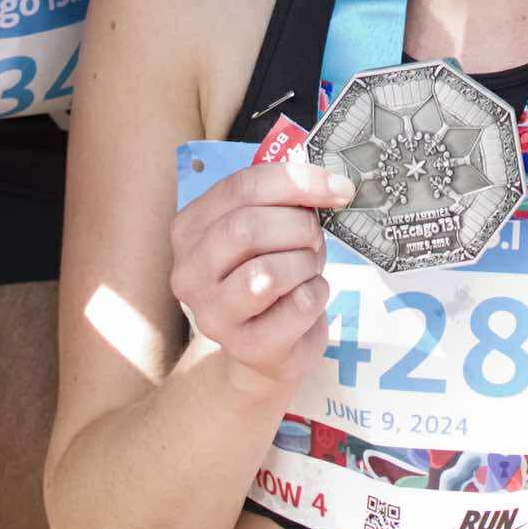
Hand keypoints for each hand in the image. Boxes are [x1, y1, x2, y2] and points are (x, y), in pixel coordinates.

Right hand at [171, 160, 352, 400]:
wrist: (267, 346)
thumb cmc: (269, 272)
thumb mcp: (264, 228)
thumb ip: (282, 199)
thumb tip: (333, 183)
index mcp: (190, 229)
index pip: (241, 188)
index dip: (295, 181)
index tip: (338, 187)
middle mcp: (189, 272)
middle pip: (247, 229)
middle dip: (298, 227)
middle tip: (315, 236)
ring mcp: (213, 315)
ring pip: (267, 273)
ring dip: (306, 262)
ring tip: (308, 267)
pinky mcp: (247, 347)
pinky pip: (298, 306)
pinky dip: (317, 294)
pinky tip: (308, 296)